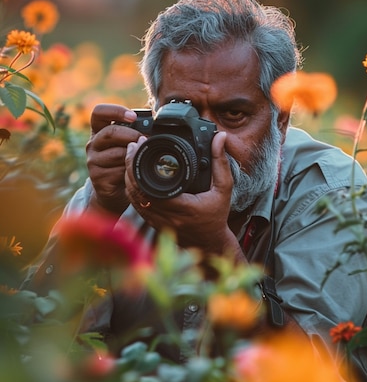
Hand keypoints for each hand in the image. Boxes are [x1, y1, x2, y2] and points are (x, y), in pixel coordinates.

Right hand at [86, 104, 140, 215]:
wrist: (115, 192)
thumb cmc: (124, 163)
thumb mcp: (128, 145)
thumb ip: (134, 133)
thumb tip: (153, 125)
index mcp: (100, 131)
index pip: (99, 112)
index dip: (115, 111)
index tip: (133, 117)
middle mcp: (93, 144)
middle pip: (110, 132)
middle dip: (132, 135)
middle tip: (144, 141)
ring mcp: (92, 161)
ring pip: (116, 153)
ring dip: (133, 156)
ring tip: (140, 159)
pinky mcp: (96, 177)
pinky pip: (118, 171)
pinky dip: (129, 172)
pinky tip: (132, 174)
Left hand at [125, 132, 244, 261]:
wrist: (209, 244)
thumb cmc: (217, 216)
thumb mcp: (223, 188)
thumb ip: (220, 162)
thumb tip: (219, 137)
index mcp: (183, 207)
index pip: (151, 186)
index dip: (140, 164)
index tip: (141, 145)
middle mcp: (167, 216)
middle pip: (137, 189)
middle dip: (130, 165)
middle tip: (133, 146)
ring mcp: (157, 221)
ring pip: (132, 197)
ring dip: (128, 176)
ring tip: (131, 157)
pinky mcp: (152, 223)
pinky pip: (135, 205)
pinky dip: (131, 189)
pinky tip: (133, 175)